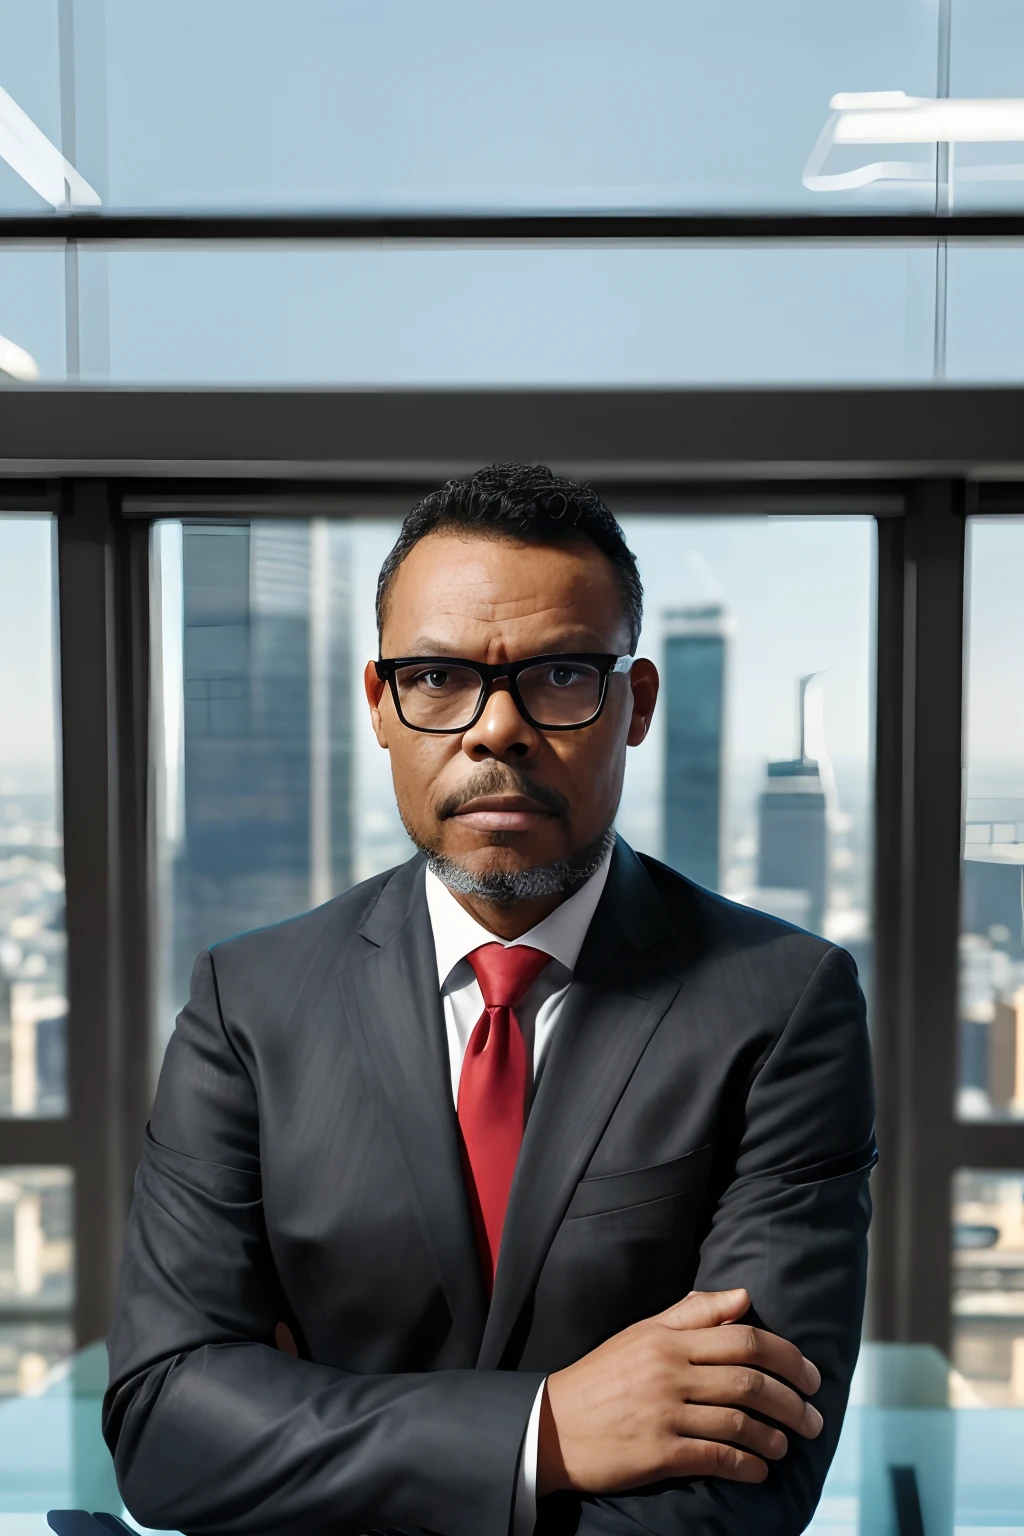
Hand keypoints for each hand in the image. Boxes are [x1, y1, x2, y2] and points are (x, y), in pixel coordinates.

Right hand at [537, 1288, 821, 1496]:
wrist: (551, 1425)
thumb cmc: (601, 1377)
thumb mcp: (641, 1333)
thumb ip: (692, 1313)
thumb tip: (744, 1297)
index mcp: (667, 1338)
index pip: (743, 1338)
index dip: (787, 1357)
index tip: (810, 1375)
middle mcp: (668, 1371)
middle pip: (750, 1380)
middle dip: (792, 1400)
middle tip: (814, 1417)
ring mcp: (663, 1412)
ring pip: (739, 1421)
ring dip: (775, 1436)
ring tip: (788, 1444)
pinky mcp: (657, 1453)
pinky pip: (717, 1457)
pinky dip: (748, 1465)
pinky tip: (761, 1470)